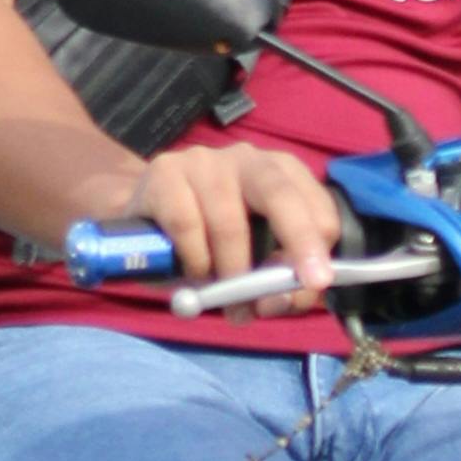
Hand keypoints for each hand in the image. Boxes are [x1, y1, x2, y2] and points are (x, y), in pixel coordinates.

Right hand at [121, 137, 342, 292]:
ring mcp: (203, 161)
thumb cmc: (208, 241)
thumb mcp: (250, 259)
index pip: (315, 204)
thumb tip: (283, 300)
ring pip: (229, 222)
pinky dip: (195, 260)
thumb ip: (273, 278)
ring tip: (228, 301)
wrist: (142, 222)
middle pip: (280, 195)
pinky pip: (187, 225)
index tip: (316, 283)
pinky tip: (193, 273)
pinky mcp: (164, 173)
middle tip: (302, 286)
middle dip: (298, 242)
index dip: (318, 246)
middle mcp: (246, 158)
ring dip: (232, 272)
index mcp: (280, 173)